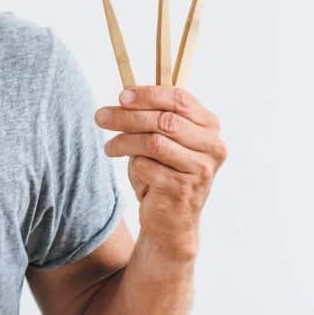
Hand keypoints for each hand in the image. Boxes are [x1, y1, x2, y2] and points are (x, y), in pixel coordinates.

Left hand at [96, 86, 225, 261]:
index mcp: (209, 126)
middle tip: (101, 117)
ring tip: (110, 147)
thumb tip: (124, 96)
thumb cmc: (164, 171)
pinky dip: (132, 165)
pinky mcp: (183, 189)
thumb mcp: (163, 138)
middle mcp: (212, 146)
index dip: (148, 94)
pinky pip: (147, 167)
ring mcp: (200, 169)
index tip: (121, 95)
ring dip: (124, 141)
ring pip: (154, 143)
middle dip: (127, 116)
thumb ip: (152, 116)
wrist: (171, 219)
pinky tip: (130, 168)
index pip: (180, 99)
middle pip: (164, 121)